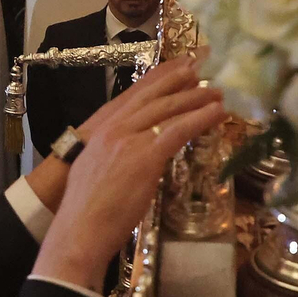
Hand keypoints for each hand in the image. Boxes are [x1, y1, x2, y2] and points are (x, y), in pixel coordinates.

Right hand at [32, 57, 224, 291]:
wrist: (79, 230)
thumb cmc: (86, 212)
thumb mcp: (96, 172)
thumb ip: (117, 158)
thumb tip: (135, 159)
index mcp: (102, 131)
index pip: (134, 97)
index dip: (158, 80)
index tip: (177, 67)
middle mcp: (115, 129)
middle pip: (154, 97)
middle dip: (180, 80)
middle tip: (202, 66)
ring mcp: (129, 141)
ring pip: (168, 110)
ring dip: (197, 98)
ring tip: (218, 91)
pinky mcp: (145, 156)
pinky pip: (178, 130)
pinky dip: (200, 119)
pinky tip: (217, 113)